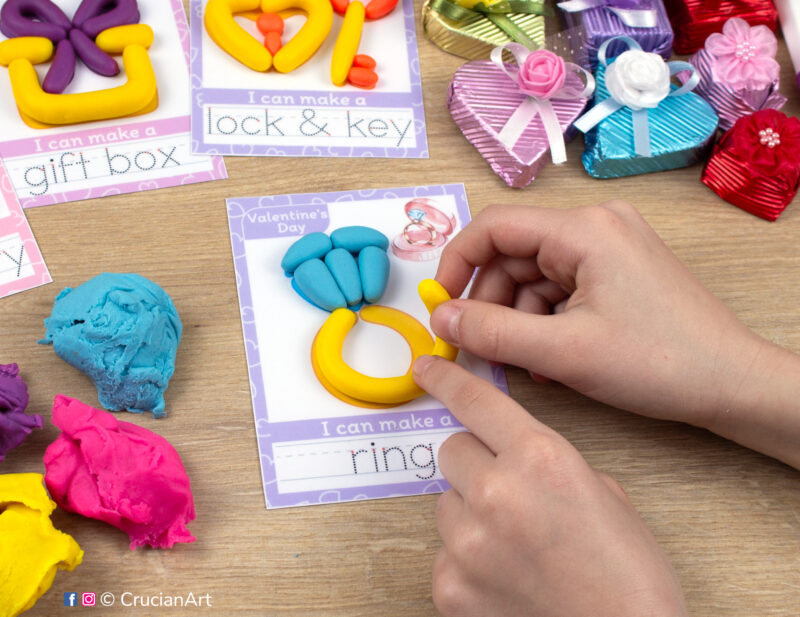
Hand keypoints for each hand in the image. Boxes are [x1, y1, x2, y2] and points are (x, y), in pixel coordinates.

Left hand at [413, 355, 688, 616]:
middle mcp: (497, 491)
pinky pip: (443, 552)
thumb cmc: (628, 574)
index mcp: (541, 457)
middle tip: (506, 491)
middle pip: (452, 450)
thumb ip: (547, 462)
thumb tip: (510, 458)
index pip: (476, 401)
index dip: (447, 379)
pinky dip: (465, 560)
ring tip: (511, 544)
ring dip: (470, 512)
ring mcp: (467, 541)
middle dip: (475, 463)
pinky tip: (503, 577)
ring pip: (446, 502)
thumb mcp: (601, 492)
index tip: (428, 368)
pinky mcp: (449, 584)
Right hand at [433, 202, 799, 467]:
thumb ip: (491, 334)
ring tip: (527, 364)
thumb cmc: (658, 363)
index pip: (495, 226)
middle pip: (513, 255)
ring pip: (534, 277)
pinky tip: (550, 359)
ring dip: (518, 320)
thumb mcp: (562, 353)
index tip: (440, 306)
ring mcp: (608, 248)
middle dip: (491, 304)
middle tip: (482, 350)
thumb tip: (440, 319)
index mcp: (584, 229)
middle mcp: (595, 226)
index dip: (457, 263)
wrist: (731, 384)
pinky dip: (544, 322)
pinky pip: (559, 289)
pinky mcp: (616, 271)